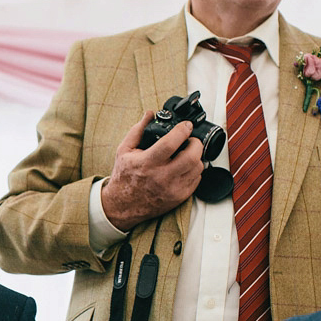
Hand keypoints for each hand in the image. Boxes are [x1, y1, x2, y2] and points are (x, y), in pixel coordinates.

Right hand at [100, 114, 204, 230]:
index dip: (182, 130)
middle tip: (190, 140)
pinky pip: (196, 180)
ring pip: (197, 168)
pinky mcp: (179, 197)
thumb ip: (137, 130)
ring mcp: (172, 189)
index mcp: (147, 162)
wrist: (122, 206)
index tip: (186, 125)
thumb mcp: (124, 150)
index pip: (171, 142)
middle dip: (195, 143)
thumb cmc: (124, 177)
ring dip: (196, 157)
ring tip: (186, 154)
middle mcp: (161, 176)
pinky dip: (193, 171)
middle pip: (191, 156)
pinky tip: (184, 168)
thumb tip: (150, 114)